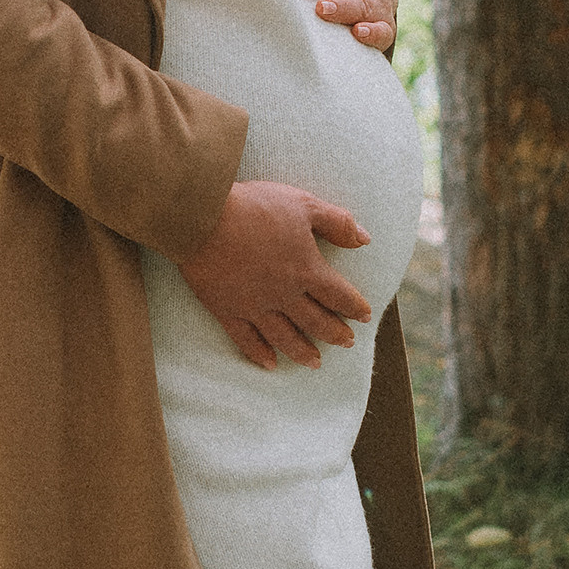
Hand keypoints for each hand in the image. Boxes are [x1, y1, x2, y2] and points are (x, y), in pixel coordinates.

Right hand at [177, 180, 375, 370]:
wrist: (203, 218)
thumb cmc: (255, 206)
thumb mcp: (304, 204)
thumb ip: (337, 223)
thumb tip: (366, 239)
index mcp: (306, 269)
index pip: (339, 295)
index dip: (355, 307)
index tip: (366, 316)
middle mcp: (284, 294)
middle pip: (316, 321)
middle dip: (335, 333)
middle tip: (347, 342)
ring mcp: (254, 306)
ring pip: (285, 337)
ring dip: (304, 352)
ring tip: (316, 363)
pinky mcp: (226, 310)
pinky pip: (246, 340)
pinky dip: (259, 354)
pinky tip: (270, 364)